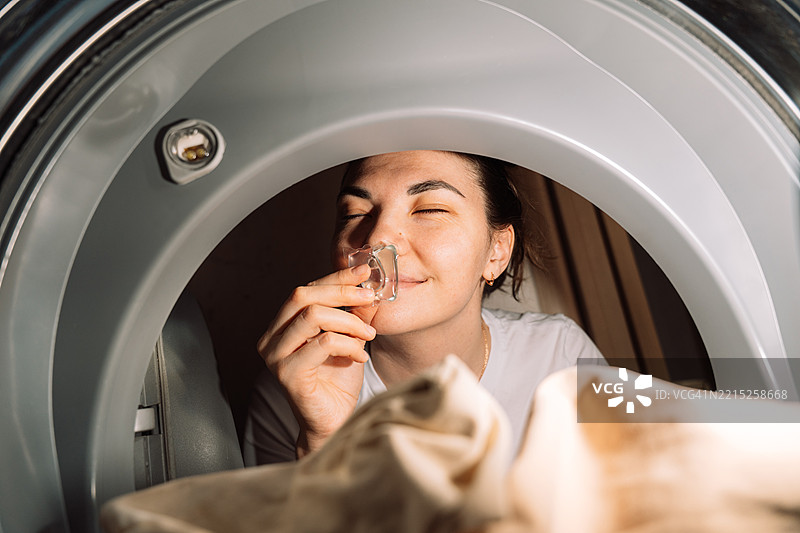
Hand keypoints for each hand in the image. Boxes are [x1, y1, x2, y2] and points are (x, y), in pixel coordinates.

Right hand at [257, 264, 378, 456]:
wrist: (334, 422)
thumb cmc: (338, 381)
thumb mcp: (350, 337)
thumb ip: (355, 311)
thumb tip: (369, 282)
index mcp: (282, 325)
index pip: (306, 290)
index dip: (336, 277)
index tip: (364, 271)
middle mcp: (271, 338)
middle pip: (302, 296)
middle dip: (341, 292)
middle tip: (370, 298)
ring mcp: (275, 356)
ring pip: (313, 317)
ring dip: (349, 321)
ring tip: (369, 334)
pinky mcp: (288, 374)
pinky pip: (323, 343)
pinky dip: (349, 344)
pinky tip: (361, 355)